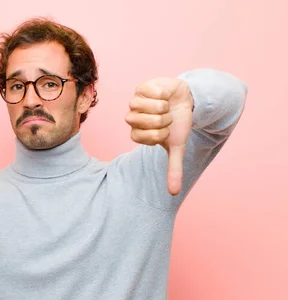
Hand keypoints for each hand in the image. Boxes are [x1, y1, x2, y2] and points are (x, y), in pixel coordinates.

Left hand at [124, 78, 193, 195]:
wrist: (186, 100)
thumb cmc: (178, 123)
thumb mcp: (177, 146)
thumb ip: (173, 168)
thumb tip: (174, 193)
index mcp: (137, 132)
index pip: (139, 137)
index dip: (157, 134)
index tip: (165, 131)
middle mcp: (132, 117)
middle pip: (142, 122)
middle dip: (162, 120)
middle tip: (167, 117)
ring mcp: (135, 101)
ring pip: (146, 106)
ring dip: (163, 107)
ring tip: (167, 106)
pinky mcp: (142, 87)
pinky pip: (151, 92)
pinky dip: (164, 95)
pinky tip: (165, 95)